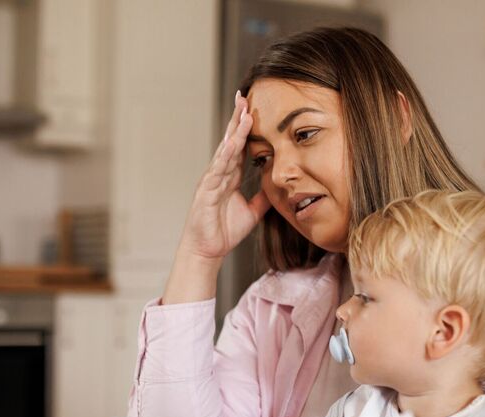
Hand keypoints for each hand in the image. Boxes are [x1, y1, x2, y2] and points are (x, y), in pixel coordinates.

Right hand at [178, 91, 271, 261]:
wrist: (207, 251)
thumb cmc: (224, 231)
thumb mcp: (252, 212)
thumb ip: (263, 198)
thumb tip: (278, 187)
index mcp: (230, 176)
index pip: (240, 146)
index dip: (247, 128)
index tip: (253, 108)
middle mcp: (220, 173)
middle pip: (231, 140)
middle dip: (238, 119)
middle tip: (244, 96)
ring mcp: (211, 180)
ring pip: (225, 150)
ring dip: (235, 131)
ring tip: (243, 111)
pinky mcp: (206, 190)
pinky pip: (218, 169)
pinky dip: (226, 154)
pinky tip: (233, 142)